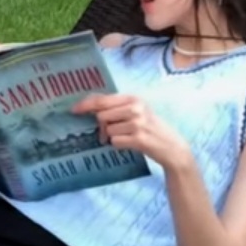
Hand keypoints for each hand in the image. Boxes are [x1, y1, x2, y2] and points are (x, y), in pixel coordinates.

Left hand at [73, 93, 192, 171]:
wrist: (172, 147)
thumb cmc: (150, 128)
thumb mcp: (136, 112)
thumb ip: (116, 107)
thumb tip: (89, 106)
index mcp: (133, 98)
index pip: (102, 99)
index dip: (85, 104)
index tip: (74, 110)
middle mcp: (135, 108)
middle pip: (101, 116)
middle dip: (101, 126)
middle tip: (107, 133)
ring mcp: (137, 123)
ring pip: (107, 130)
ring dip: (111, 137)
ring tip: (125, 138)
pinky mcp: (138, 139)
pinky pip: (115, 142)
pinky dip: (118, 145)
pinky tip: (130, 144)